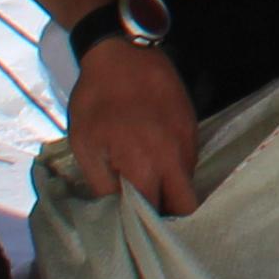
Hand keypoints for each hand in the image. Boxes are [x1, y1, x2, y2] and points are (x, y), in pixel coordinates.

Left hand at [65, 37, 201, 213]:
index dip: (145, 224)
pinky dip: (174, 164)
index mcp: (145, 166)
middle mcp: (174, 157)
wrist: (123, 52)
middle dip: (170, 212)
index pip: (157, 212)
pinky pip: (189, 157)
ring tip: (148, 177)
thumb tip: (116, 210)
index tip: (134, 225)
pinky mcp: (193, 123)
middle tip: (147, 207)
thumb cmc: (97, 100)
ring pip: (188, 179)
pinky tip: (155, 152)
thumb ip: (103, 184)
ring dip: (171, 185)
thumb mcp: (86, 145)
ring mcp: (188, 139)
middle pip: (187, 203)